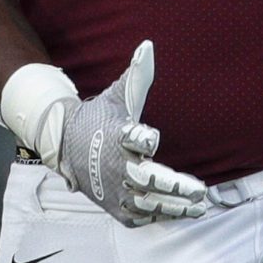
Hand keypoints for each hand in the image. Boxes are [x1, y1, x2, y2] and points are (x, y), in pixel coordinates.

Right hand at [17, 42, 208, 227]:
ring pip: (147, 203)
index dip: (144, 137)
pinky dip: (158, 217)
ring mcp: (112, 188)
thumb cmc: (98, 118)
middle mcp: (114, 164)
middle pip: (146, 179)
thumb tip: (148, 46)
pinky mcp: (112, 205)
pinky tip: (179, 212)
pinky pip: (138, 216)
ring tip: (199, 206)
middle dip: (174, 186)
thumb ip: (138, 76)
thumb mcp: (116, 97)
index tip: (152, 137)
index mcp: (116, 136)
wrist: (63, 143)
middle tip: (200, 190)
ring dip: (175, 206)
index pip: (133, 138)